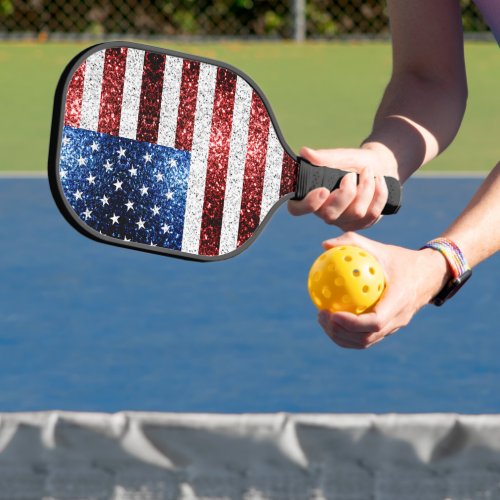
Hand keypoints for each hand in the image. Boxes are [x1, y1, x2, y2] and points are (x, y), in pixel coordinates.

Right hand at [288, 145, 397, 230]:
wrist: (379, 166)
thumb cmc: (354, 162)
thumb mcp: (341, 156)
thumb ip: (324, 157)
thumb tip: (305, 152)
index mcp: (312, 196)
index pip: (297, 209)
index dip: (308, 204)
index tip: (323, 190)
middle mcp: (324, 213)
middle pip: (330, 215)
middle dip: (346, 193)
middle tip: (351, 175)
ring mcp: (343, 221)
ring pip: (356, 213)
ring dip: (366, 188)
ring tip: (368, 172)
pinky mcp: (362, 224)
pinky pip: (372, 214)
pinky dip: (379, 193)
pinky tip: (379, 181)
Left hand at [316, 232, 450, 348]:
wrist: (429, 275)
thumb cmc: (401, 259)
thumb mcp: (380, 248)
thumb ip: (353, 243)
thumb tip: (324, 245)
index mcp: (399, 301)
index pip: (375, 322)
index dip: (352, 323)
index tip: (332, 313)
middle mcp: (398, 319)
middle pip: (366, 338)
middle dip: (340, 332)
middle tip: (321, 315)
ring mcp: (394, 327)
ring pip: (365, 342)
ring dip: (341, 336)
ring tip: (323, 319)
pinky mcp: (389, 329)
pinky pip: (366, 337)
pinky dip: (347, 334)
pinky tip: (332, 318)